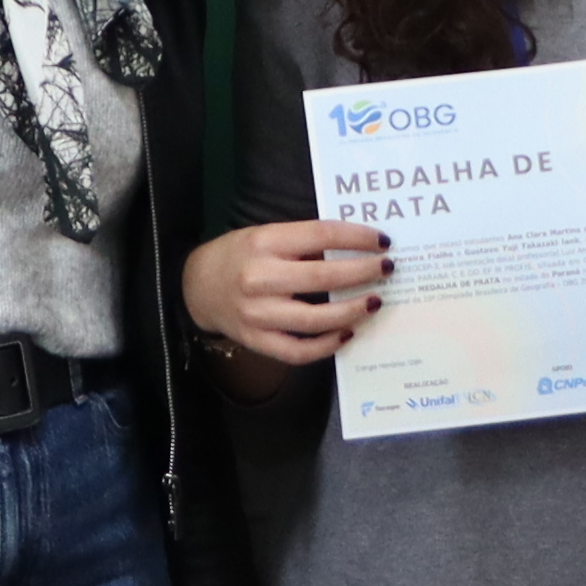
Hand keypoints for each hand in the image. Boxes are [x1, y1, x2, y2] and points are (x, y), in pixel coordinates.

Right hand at [187, 222, 389, 382]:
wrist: (198, 287)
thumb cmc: (241, 255)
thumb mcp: (267, 235)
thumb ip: (304, 241)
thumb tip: (357, 248)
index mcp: (264, 242)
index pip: (321, 236)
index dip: (358, 238)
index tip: (383, 242)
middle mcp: (259, 278)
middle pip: (324, 278)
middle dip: (363, 273)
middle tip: (386, 270)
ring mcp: (258, 314)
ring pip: (316, 319)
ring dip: (353, 311)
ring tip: (374, 302)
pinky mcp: (257, 340)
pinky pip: (299, 350)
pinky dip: (327, 345)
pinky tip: (347, 333)